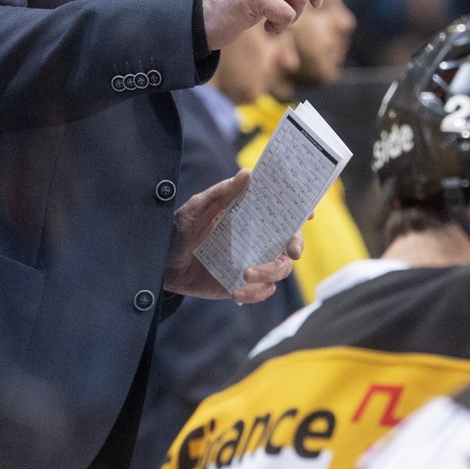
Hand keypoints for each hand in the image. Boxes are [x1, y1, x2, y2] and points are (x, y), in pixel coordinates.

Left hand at [163, 169, 304, 302]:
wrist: (161, 263)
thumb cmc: (180, 228)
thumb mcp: (198, 207)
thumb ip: (222, 192)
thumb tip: (247, 174)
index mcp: (251, 216)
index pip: (283, 212)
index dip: (300, 212)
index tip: (308, 214)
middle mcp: (257, 238)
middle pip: (290, 242)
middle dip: (297, 245)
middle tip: (292, 251)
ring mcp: (253, 261)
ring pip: (280, 269)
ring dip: (270, 273)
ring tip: (246, 275)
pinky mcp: (243, 284)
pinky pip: (262, 292)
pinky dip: (255, 294)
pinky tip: (236, 293)